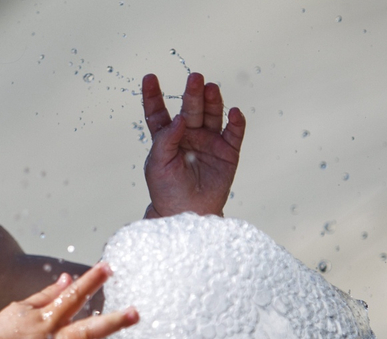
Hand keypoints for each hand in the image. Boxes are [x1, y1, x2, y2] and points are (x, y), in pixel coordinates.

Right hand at [0, 263, 138, 338]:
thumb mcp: (21, 308)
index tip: (108, 267)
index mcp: (46, 319)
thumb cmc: (0, 333)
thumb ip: (47, 294)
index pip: (73, 296)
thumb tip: (69, 278)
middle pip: (86, 330)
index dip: (91, 281)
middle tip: (135, 313)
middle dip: (112, 322)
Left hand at [142, 72, 245, 217]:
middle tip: (195, 78)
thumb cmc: (166, 189)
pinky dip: (236, 122)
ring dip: (213, 101)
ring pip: (212, 115)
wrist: (187, 213)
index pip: (158, 112)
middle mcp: (189, 134)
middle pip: (191, 109)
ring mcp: (209, 141)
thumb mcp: (157, 165)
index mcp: (167, 136)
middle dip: (192, 94)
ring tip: (211, 88)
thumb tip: (179, 119)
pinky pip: (234, 133)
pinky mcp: (228, 152)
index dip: (153, 95)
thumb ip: (165, 140)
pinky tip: (234, 112)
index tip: (149, 78)